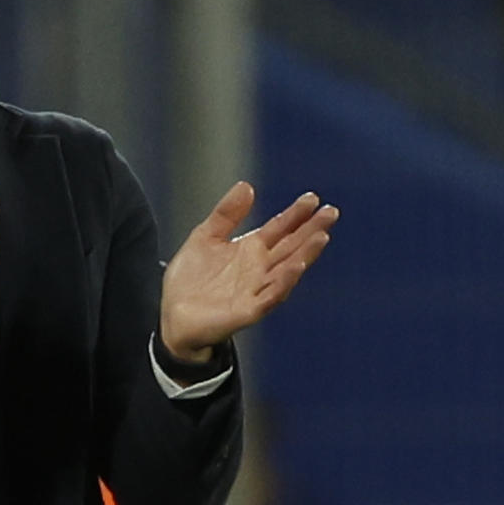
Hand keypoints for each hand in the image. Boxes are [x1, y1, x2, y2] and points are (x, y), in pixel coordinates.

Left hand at [160, 183, 337, 359]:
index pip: (280, 228)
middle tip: (330, 212)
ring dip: (305, 254)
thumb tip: (247, 186)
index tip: (312, 198)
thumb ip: (226, 214)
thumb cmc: (190, 281)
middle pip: (291, 246)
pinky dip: (284, 282)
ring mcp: (257, 290)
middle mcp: (260, 269)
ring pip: (287, 270)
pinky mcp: (248, 310)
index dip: (296, 214)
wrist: (173, 317)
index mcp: (251, 250)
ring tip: (321, 237)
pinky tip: (297, 268)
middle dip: (311, 230)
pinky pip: (271, 296)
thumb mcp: (205, 237)